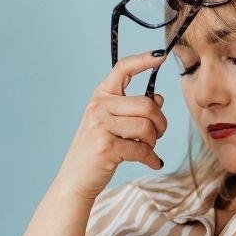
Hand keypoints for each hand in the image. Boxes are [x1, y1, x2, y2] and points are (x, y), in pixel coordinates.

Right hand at [53, 50, 169, 201]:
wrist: (74, 179)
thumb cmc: (96, 151)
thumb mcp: (111, 124)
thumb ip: (132, 110)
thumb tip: (159, 98)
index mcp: (100, 97)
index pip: (122, 69)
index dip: (143, 60)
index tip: (161, 56)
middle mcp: (98, 107)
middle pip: (147, 105)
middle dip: (161, 122)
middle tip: (158, 134)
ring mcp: (100, 126)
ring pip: (147, 127)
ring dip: (154, 141)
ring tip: (149, 148)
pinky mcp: (106, 147)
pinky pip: (142, 149)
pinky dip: (152, 158)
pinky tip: (153, 163)